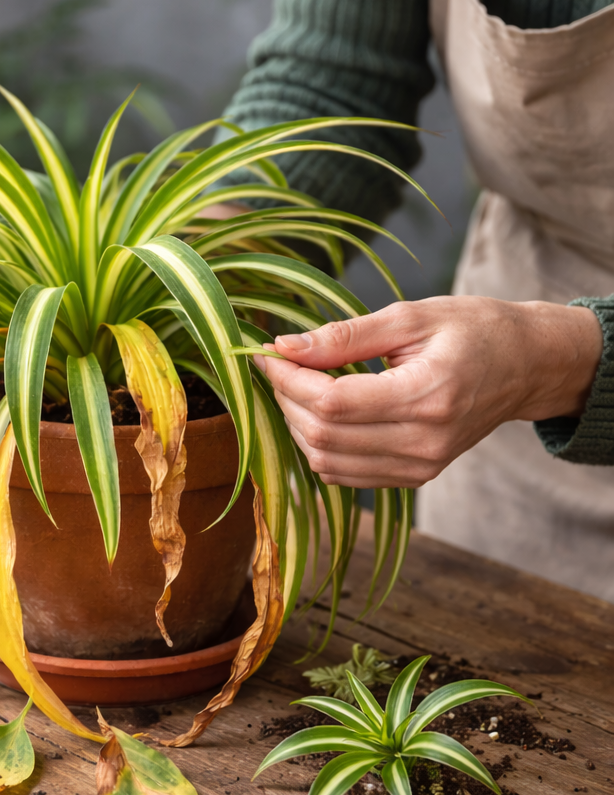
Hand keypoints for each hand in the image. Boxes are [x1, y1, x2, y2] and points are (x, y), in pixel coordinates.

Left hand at [254, 296, 602, 487]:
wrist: (526, 366)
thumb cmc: (473, 330)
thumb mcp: (410, 317)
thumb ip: (344, 337)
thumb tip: (284, 347)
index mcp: (428, 396)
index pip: (332, 403)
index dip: (289, 380)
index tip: (267, 355)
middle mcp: (424, 442)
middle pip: (323, 436)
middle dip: (287, 400)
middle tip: (279, 366)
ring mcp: (420, 466)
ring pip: (326, 462)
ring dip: (297, 425)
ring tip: (297, 387)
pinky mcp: (414, 477)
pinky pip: (344, 476)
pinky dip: (318, 447)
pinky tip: (319, 413)